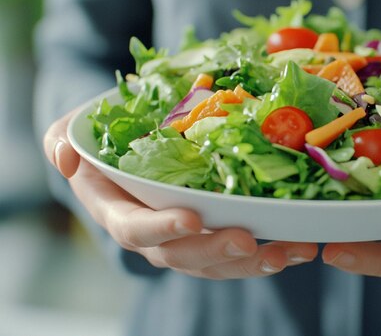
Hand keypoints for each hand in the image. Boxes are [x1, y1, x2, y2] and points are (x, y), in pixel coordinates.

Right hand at [44, 110, 317, 278]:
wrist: (132, 152)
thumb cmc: (104, 139)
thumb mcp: (75, 131)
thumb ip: (63, 141)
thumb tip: (66, 157)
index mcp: (119, 212)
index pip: (135, 229)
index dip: (161, 228)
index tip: (191, 219)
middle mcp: (156, 235)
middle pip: (185, 256)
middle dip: (217, 252)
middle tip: (248, 241)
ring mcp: (189, 240)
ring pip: (220, 263)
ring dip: (256, 261)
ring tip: (292, 251)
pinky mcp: (218, 234)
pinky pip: (243, 252)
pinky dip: (274, 250)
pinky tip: (303, 245)